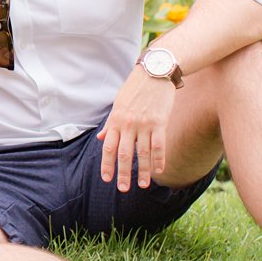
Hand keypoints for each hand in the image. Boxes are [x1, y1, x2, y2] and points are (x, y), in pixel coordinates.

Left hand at [98, 68, 174, 191]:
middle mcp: (128, 124)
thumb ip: (110, 123)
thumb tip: (101, 138)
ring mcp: (144, 124)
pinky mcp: (160, 122)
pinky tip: (160, 170)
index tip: (107, 179)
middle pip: (125, 154)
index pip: (109, 147)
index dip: (107, 165)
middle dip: (123, 173)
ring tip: (144, 185)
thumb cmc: (135, 88)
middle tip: (123, 189)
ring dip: (144, 171)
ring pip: (143, 153)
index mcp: (116, 120)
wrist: (154, 72)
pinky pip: (159, 145)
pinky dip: (159, 159)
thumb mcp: (118, 103)